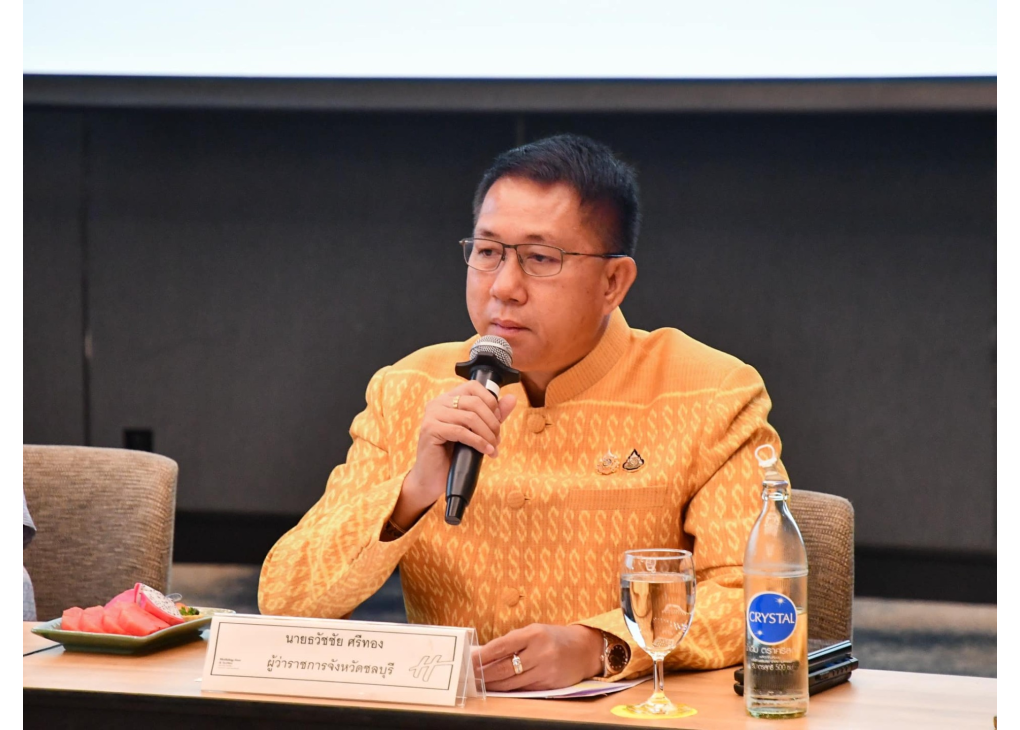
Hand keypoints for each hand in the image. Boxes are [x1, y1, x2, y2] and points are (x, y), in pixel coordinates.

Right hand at [390, 381, 517, 529]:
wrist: (433, 478)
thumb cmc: (453, 454)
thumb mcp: (477, 431)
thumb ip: (493, 415)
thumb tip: (512, 398)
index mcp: (448, 399)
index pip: (473, 386)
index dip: (490, 401)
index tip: (498, 419)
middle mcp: (438, 403)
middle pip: (475, 402)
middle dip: (492, 421)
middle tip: (497, 438)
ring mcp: (432, 415)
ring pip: (470, 417)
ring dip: (487, 434)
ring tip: (493, 447)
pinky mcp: (430, 429)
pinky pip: (461, 432)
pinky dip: (478, 442)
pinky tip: (486, 451)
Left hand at [476, 624, 603, 690]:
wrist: (585, 649)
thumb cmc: (555, 637)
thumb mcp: (535, 631)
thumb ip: (513, 641)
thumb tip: (486, 653)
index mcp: (534, 634)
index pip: (502, 646)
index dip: (484, 655)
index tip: (471, 660)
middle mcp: (540, 652)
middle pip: (505, 668)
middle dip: (484, 673)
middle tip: (471, 676)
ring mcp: (545, 670)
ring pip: (512, 682)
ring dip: (493, 684)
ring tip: (480, 684)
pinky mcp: (549, 685)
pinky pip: (524, 689)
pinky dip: (509, 689)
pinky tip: (499, 688)